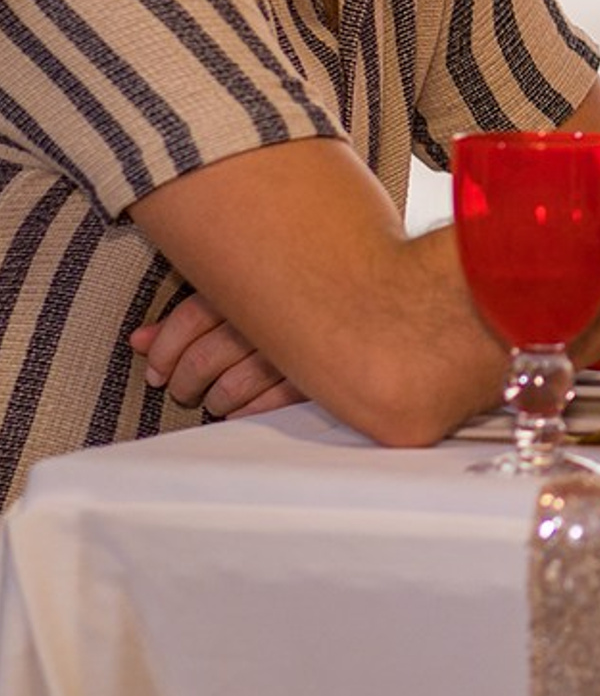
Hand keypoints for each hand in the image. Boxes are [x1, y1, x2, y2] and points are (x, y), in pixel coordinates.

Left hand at [129, 291, 304, 417]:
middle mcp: (272, 313)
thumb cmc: (290, 303)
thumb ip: (187, 321)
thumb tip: (137, 341)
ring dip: (214, 399)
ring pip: (232, 385)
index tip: (156, 371)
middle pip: (206, 356)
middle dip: (185, 381)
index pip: (192, 317)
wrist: (365, 313)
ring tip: (214, 399)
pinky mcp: (316, 376)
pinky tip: (240, 409)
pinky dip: (246, 411)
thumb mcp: (237, 300)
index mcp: (252, 284)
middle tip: (183, 390)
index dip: (164, 349)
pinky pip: (268, 404)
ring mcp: (296, 347)